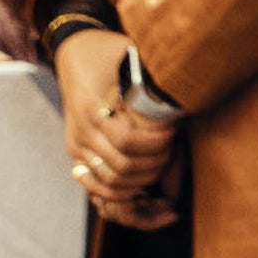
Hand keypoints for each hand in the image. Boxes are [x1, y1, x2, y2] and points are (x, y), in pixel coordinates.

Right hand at [55, 25, 182, 229]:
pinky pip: (101, 195)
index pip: (126, 142)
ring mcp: (77, 150)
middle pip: (122, 169)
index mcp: (91, 108)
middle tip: (174, 150)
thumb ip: (154, 88)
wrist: (75, 51)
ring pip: (112, 187)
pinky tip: (156, 206)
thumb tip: (182, 120)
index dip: (157, 144)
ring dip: (146, 185)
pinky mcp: (80, 160)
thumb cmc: (111, 53)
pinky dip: (129, 206)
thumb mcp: (133, 60)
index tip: (175, 133)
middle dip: (156, 165)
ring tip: (169, 174)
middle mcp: (80, 134)